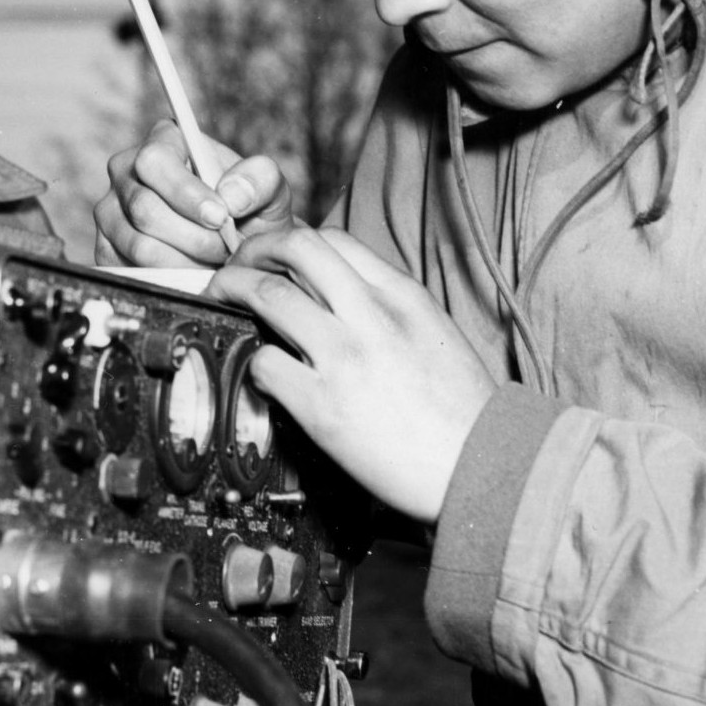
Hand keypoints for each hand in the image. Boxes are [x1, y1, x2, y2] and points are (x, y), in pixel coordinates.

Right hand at [94, 119, 296, 266]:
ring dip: (185, 261)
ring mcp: (110, 212)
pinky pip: (131, 270)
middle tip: (225, 249)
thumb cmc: (250, 211)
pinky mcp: (106, 249)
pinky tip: (193, 273)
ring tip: (214, 262)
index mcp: (162, 141)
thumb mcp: (269, 188)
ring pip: (139, 245)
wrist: (240, 249)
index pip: (154, 161)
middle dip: (193, 237)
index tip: (219, 217)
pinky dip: (169, 278)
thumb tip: (230, 195)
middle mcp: (126, 172)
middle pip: (144, 209)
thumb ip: (260, 179)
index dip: (185, 193)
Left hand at [209, 228, 494, 522]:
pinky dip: (253, 363)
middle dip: (253, 248)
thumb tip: (337, 296)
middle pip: (295, 248)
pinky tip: (260, 373)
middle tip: (234, 266)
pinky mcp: (323, 406)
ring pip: (268, 295)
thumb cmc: (463, 411)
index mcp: (402, 295)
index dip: (291, 241)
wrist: (484, 466)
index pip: (334, 239)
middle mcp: (372, 315)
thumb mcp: (436, 333)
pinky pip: (266, 365)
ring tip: (222, 301)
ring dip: (232, 290)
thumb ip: (388, 308)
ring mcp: (346, 357)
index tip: (273, 256)